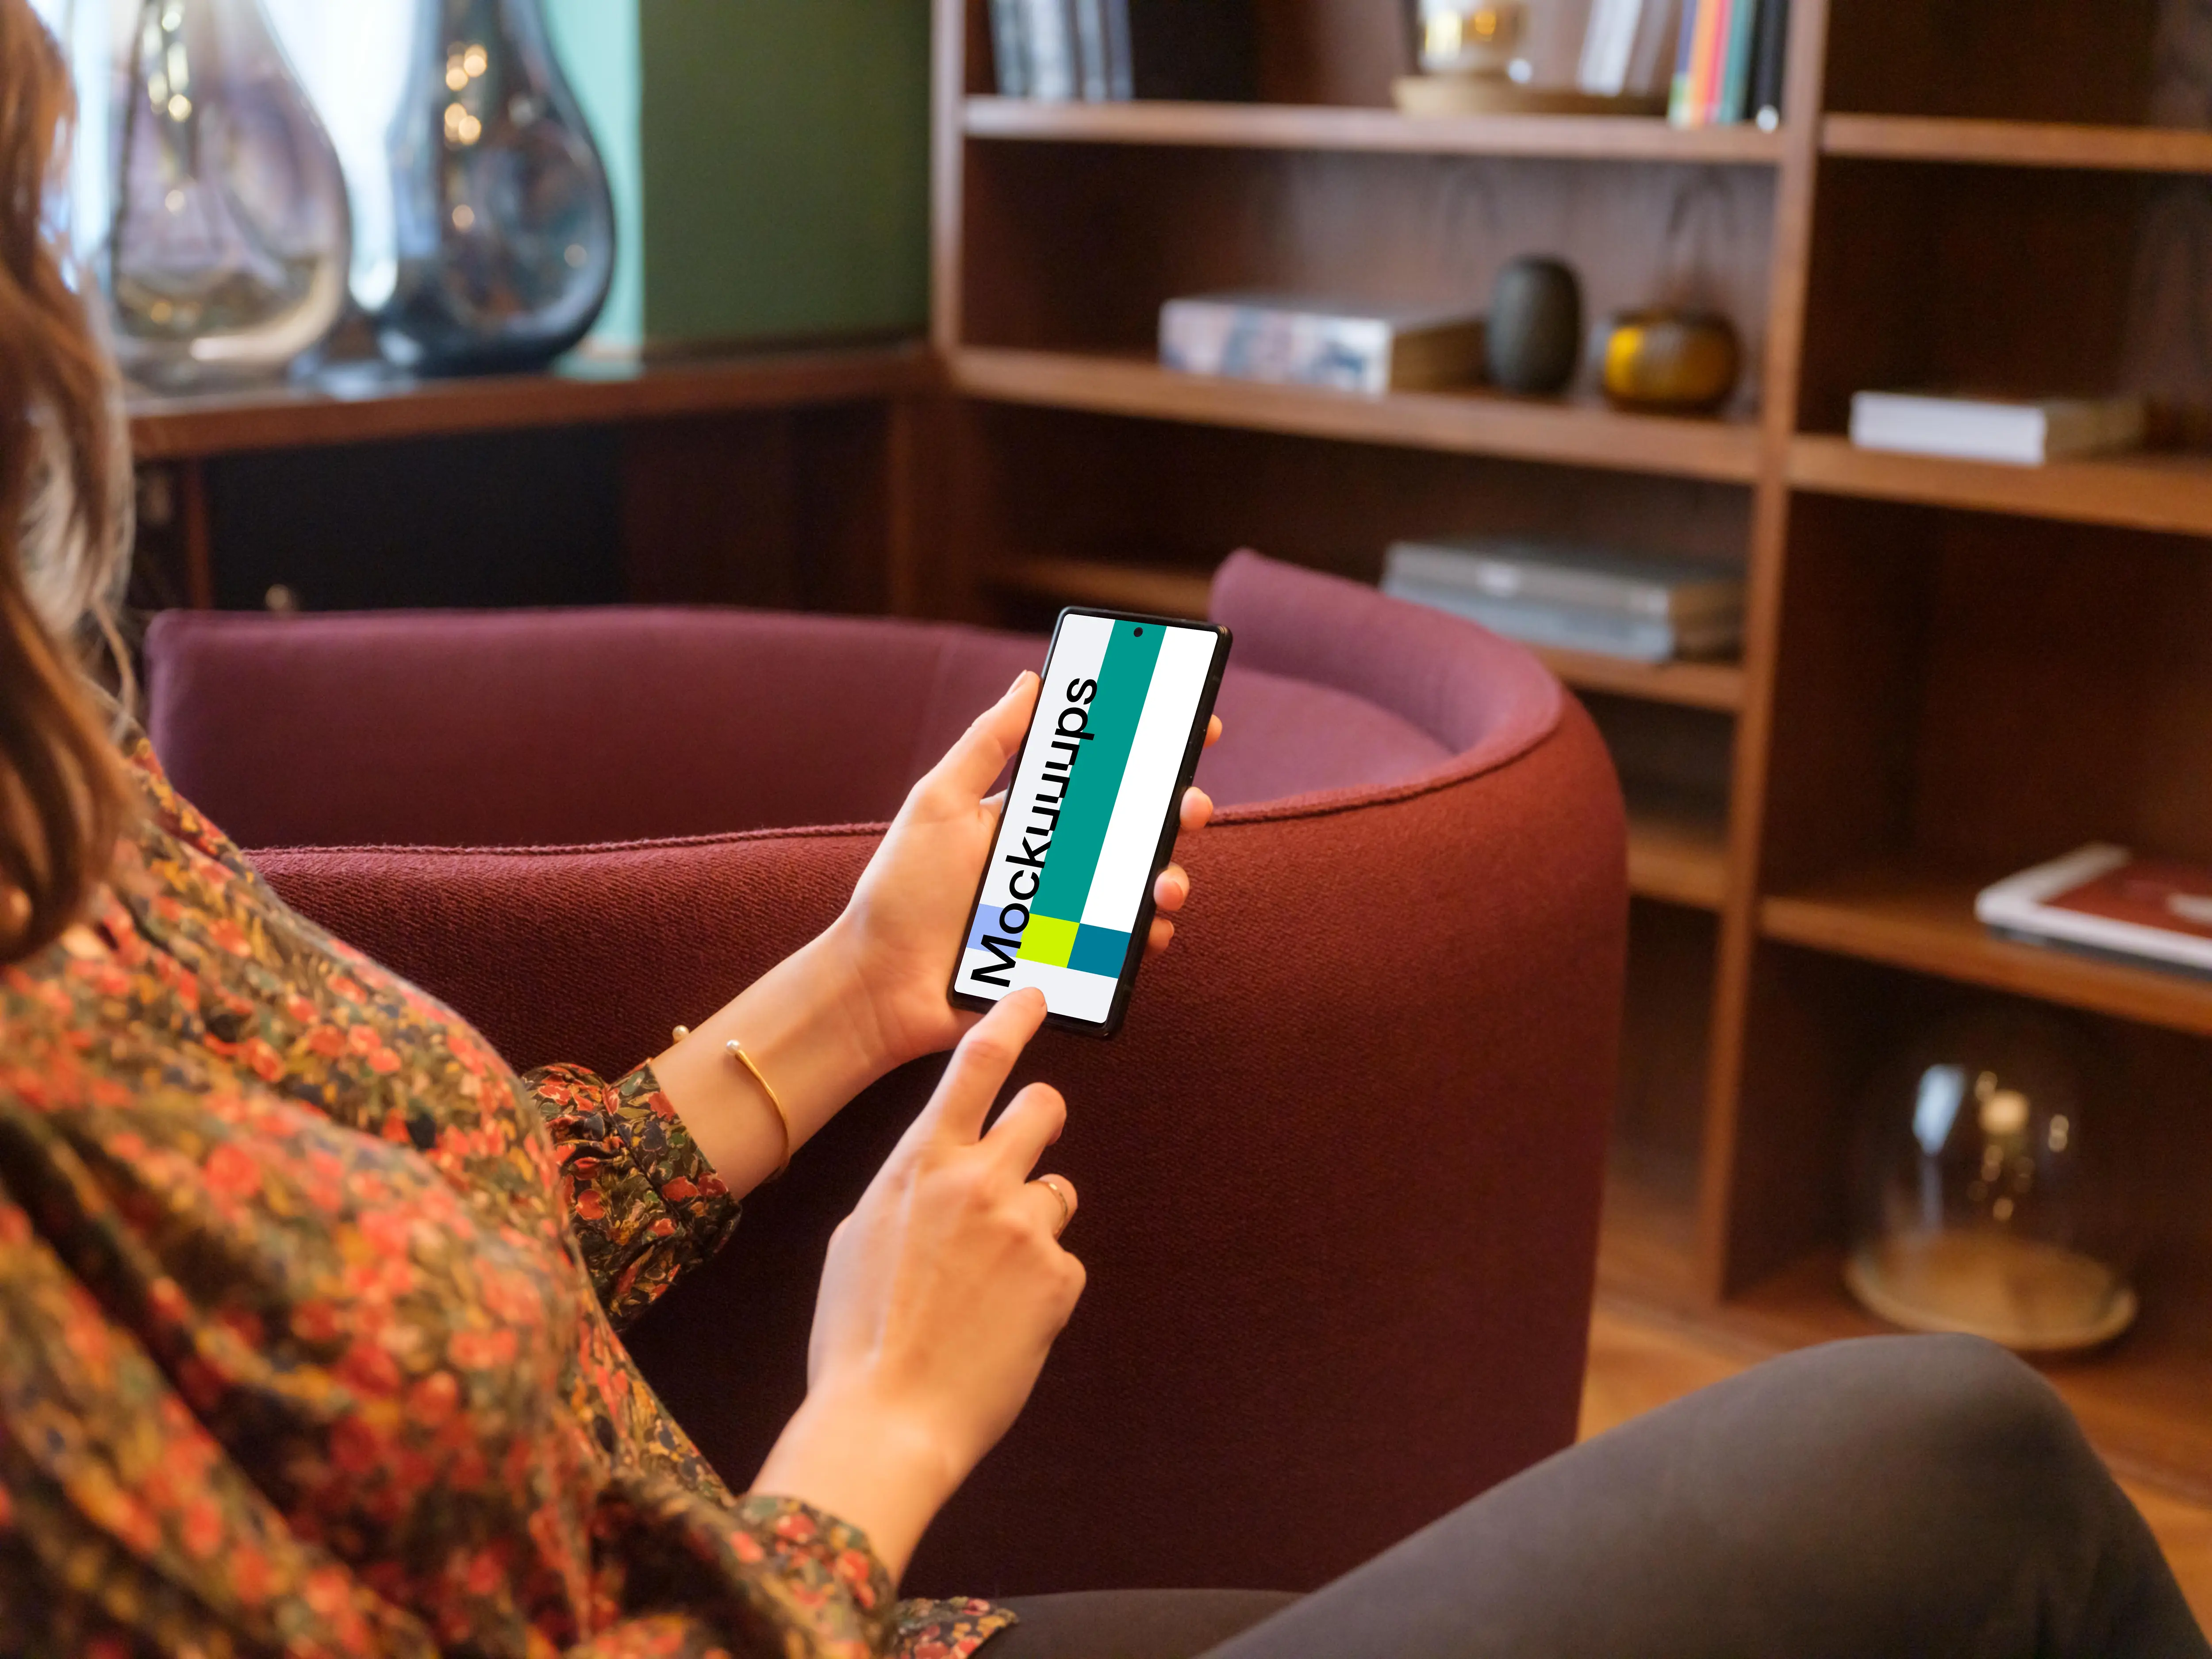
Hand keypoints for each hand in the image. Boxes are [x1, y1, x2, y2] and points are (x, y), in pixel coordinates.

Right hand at [751, 990, 1078, 1579]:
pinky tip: (1001, 1324)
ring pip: (1055, 1194)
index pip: (976, 1066)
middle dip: (1042, 1117)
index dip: (1011, 1022)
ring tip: (989, 1282)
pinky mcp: (1059, 1277)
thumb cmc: (857, 1333)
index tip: (1035, 995)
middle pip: (1043, 1108)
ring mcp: (1024, 1226)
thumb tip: (936, 1173)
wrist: (888, 1418)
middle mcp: (978, 1180)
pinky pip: (1062, 1262)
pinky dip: (1039, 1287)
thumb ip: (908, 1189)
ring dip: (1032, 1224)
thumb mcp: (859, 1237)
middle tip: (1031, 1146)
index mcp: (918, 1164)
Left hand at [830, 671, 1220, 1069]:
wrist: (881, 984)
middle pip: (1138, 827)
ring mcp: (1070, 911)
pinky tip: (1149, 931)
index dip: (1152, 748)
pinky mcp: (1073, 960)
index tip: (1195, 726)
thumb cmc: (899, 891)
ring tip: (1161, 885)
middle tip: (1188, 808)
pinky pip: (1128, 945)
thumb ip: (988, 743)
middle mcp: (1059, 859)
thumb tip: (1032, 680)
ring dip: (1169, 877)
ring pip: (1143, 885)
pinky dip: (1149, 935)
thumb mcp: (937, 803)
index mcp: (1033, 815)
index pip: (1104, 772)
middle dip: (1178, 811)